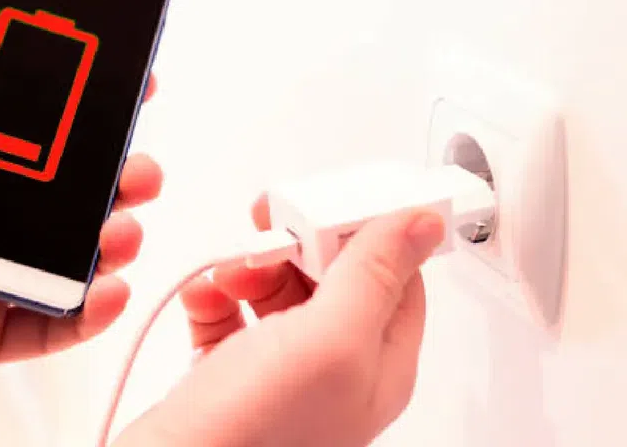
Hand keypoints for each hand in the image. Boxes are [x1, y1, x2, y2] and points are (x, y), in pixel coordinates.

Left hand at [0, 0, 162, 408]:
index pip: (31, 145)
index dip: (82, 123)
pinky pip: (50, 328)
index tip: (126, 96)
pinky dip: (91, 314)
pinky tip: (109, 289)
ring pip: (69, 263)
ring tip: (121, 230)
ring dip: (113, 243)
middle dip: (117, 185)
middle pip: (65, 205)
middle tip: (140, 171)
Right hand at [114, 198, 443, 446]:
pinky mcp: (233, 370)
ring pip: (280, 288)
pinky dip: (216, 294)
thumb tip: (422, 222)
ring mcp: (283, 370)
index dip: (367, 232)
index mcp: (378, 363)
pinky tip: (204, 298)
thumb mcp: (328, 341)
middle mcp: (336, 367)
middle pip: (334, 275)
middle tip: (272, 232)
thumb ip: (375, 275)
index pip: (398, 276)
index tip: (333, 203)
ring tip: (230, 274)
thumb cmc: (253, 434)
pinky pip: (233, 311)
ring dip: (251, 266)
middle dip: (298, 245)